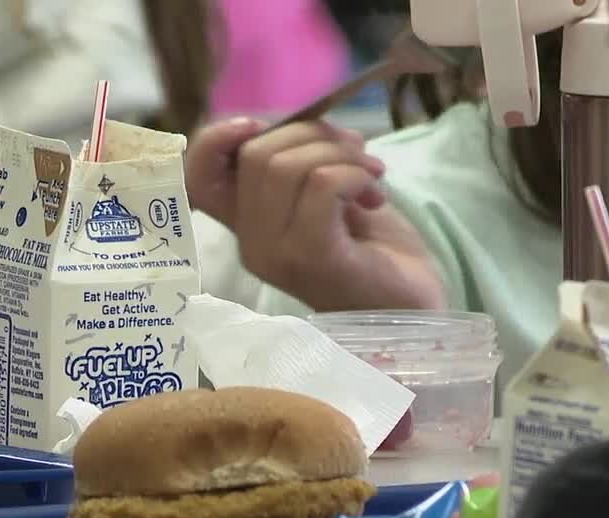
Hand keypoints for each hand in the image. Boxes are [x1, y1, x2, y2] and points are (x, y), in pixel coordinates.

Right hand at [224, 121, 443, 310]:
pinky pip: (323, 184)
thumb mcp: (328, 195)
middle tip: (357, 154)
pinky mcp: (313, 257)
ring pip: (288, 165)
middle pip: (257, 155)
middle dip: (314, 135)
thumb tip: (305, 120)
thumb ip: (302, 163)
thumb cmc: (373, 251)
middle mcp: (252, 244)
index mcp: (248, 227)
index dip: (216, 138)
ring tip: (372, 177)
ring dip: (343, 155)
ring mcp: (278, 254)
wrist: (410, 306)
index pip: (198, 178)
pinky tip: (374, 196)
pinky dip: (356, 174)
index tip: (261, 125)